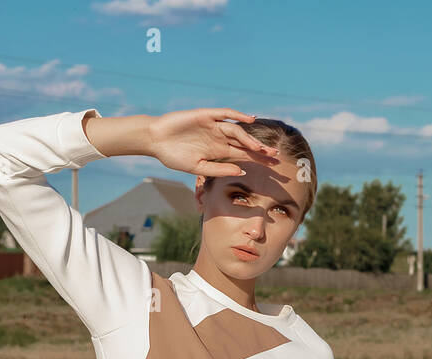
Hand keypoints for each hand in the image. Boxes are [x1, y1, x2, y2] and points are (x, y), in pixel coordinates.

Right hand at [146, 107, 279, 178]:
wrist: (155, 140)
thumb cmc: (174, 156)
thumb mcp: (198, 168)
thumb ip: (219, 170)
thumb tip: (241, 172)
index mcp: (219, 152)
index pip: (244, 156)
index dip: (259, 161)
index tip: (275, 168)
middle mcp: (220, 138)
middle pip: (245, 144)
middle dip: (260, 151)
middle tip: (276, 157)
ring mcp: (214, 126)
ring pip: (237, 132)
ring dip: (250, 139)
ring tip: (262, 148)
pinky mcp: (206, 116)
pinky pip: (225, 114)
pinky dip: (237, 115)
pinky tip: (249, 120)